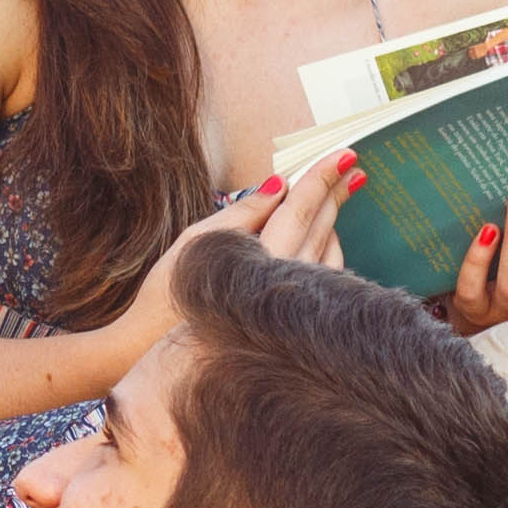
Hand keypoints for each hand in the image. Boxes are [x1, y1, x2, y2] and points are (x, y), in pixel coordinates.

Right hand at [116, 150, 363, 353]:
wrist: (156, 351)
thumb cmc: (170, 295)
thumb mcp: (198, 242)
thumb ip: (243, 213)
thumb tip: (277, 185)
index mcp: (261, 259)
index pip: (300, 207)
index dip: (322, 178)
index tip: (344, 156)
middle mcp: (285, 282)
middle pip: (322, 226)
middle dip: (337, 192)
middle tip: (351, 167)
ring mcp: (294, 304)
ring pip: (329, 251)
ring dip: (335, 220)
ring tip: (339, 194)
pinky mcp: (293, 318)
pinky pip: (326, 277)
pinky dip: (330, 250)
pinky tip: (327, 239)